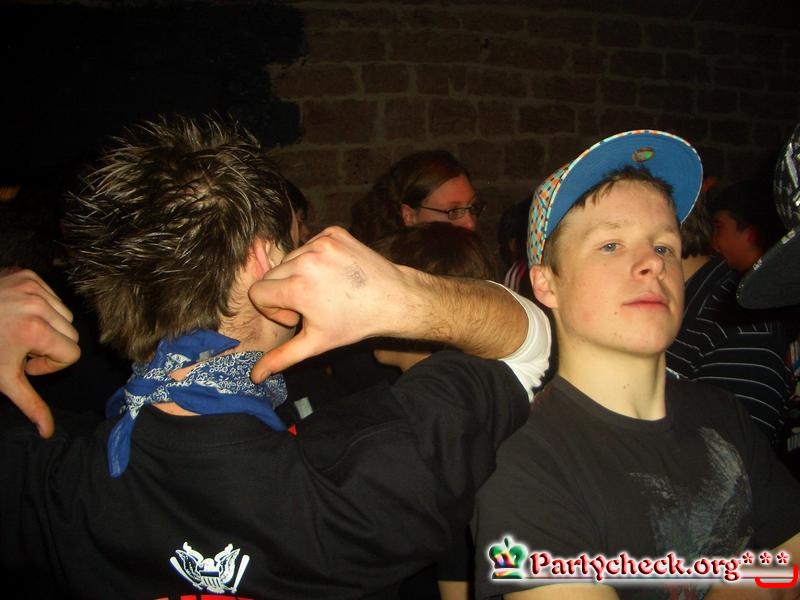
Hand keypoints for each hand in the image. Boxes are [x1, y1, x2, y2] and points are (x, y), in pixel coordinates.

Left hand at [0, 269, 80, 436]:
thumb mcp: (4, 380)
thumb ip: (31, 403)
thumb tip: (48, 433)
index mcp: (36, 331)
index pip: (72, 354)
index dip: (51, 364)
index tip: (26, 363)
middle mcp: (39, 305)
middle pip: (71, 334)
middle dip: (52, 345)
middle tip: (23, 349)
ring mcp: (34, 286)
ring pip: (64, 314)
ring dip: (48, 325)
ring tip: (20, 331)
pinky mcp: (28, 274)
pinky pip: (51, 295)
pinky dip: (40, 306)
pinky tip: (17, 313)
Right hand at [248, 227, 529, 381]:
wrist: (394, 298)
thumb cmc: (355, 323)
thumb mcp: (316, 343)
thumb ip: (282, 358)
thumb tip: (254, 377)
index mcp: (297, 287)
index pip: (258, 292)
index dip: (273, 308)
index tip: (296, 316)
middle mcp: (306, 259)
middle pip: (271, 275)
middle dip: (283, 292)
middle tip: (311, 304)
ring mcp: (321, 242)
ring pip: (289, 258)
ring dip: (298, 274)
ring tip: (324, 289)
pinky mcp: (333, 231)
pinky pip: (308, 244)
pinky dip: (315, 258)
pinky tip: (334, 273)